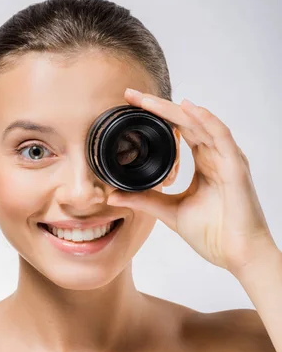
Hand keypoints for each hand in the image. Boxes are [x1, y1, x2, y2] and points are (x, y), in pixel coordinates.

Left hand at [107, 88, 276, 274]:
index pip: (178, 131)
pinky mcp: (236, 166)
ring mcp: (226, 158)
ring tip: (147, 99)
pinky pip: (220, 136)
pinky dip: (204, 120)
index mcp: (203, 163)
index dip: (156, 116)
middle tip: (131, 94)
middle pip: (186, 121)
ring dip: (173, 109)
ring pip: (200, 123)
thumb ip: (145, 200)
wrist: (238, 256)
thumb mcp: (170, 212)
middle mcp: (215, 156)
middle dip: (158, 106)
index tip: (131, 107)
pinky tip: (186, 109)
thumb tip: (113, 195)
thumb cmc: (213, 235)